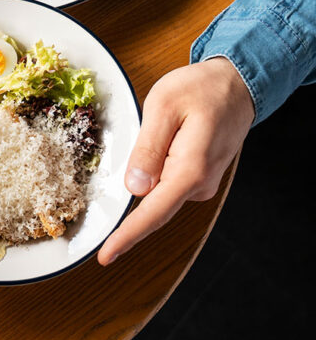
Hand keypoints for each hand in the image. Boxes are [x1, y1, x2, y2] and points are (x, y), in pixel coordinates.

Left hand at [98, 57, 253, 264]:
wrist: (237, 84)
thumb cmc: (201, 89)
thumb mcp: (164, 106)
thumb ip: (148, 148)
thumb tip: (135, 187)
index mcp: (190, 170)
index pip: (153, 213)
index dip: (127, 236)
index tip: (106, 256)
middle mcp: (199, 184)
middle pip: (153, 208)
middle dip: (127, 214)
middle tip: (103, 211)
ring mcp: (201, 182)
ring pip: (159, 193)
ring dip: (143, 181)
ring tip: (147, 141)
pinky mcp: (199, 177)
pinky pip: (168, 184)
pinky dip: (153, 176)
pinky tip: (154, 150)